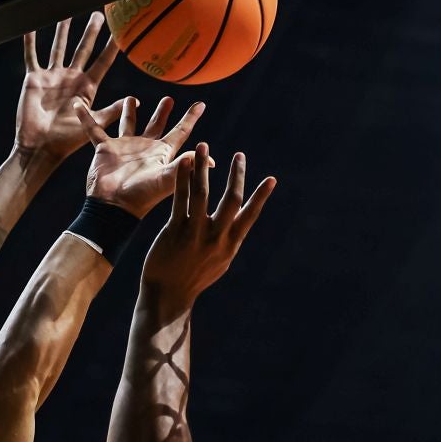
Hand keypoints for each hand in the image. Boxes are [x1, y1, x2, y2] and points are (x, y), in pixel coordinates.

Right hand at [16, 14, 119, 162]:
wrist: (40, 147)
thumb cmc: (67, 141)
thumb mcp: (94, 123)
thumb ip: (112, 110)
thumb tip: (136, 101)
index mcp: (87, 88)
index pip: (103, 62)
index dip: (111, 46)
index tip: (119, 31)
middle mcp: (71, 79)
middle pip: (83, 49)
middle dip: (90, 32)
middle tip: (98, 14)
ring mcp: (52, 77)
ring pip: (58, 47)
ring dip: (62, 31)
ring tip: (67, 13)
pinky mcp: (34, 79)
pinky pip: (32, 56)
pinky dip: (30, 41)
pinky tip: (30, 26)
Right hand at [78, 96, 206, 218]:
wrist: (113, 206)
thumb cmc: (142, 195)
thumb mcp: (167, 180)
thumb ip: (186, 166)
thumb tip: (213, 160)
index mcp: (162, 154)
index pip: (180, 133)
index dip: (190, 118)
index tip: (201, 104)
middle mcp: (145, 149)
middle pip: (157, 126)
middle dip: (163, 112)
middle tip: (169, 98)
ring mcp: (124, 148)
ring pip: (128, 124)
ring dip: (129, 111)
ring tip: (132, 99)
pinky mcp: (104, 149)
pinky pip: (94, 128)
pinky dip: (85, 117)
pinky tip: (78, 105)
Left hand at [139, 142, 276, 303]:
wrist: (169, 295)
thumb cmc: (193, 277)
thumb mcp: (218, 261)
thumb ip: (228, 240)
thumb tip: (240, 224)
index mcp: (230, 244)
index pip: (250, 216)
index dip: (261, 196)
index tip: (272, 179)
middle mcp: (216, 238)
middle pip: (232, 200)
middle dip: (237, 175)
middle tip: (239, 155)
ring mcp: (195, 234)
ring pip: (202, 194)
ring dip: (203, 167)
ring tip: (203, 146)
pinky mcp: (175, 232)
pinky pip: (180, 200)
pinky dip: (182, 179)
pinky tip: (183, 162)